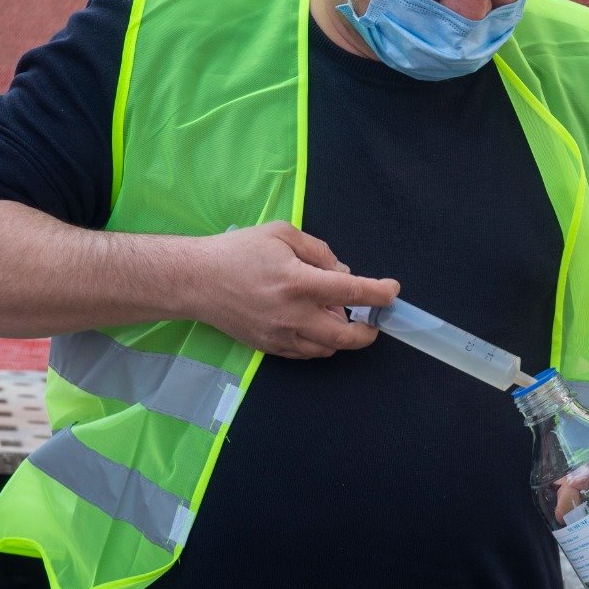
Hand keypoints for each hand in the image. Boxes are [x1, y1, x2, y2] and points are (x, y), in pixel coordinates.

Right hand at [192, 221, 397, 358]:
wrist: (196, 281)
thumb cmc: (238, 251)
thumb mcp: (281, 234)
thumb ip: (319, 252)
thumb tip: (343, 274)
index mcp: (297, 282)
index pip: (351, 292)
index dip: (378, 293)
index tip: (392, 291)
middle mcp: (292, 315)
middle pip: (345, 336)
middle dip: (368, 330)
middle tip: (373, 318)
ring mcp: (280, 336)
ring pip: (327, 349)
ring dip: (342, 336)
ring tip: (337, 315)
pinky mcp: (269, 348)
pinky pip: (306, 354)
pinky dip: (321, 343)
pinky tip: (317, 325)